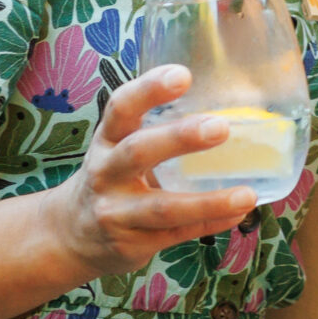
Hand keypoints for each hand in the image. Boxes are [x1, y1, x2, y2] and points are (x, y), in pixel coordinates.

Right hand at [49, 65, 255, 275]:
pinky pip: (176, 233)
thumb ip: (156, 127)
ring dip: (207, 201)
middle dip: (179, 139)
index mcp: (107, 140)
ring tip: (245, 195)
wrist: (72, 235)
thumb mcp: (118, 146)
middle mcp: (106, 173)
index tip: (182, 75)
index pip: (121, 108)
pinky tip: (237, 214)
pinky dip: (209, 223)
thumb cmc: (112, 176)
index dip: (149, 89)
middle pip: (138, 152)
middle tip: (221, 127)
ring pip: (162, 206)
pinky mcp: (132, 243)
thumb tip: (229, 101)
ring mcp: (116, 212)